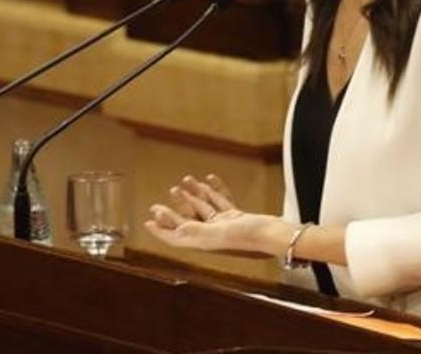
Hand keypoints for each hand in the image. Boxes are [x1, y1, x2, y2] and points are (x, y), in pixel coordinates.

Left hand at [142, 174, 279, 256]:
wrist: (273, 234)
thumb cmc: (247, 237)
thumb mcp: (219, 233)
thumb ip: (197, 232)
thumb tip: (176, 231)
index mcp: (204, 240)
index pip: (176, 236)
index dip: (161, 230)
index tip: (147, 222)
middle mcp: (211, 234)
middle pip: (186, 222)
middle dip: (172, 212)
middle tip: (158, 204)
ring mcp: (224, 225)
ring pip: (203, 209)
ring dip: (192, 196)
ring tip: (183, 183)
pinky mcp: (236, 217)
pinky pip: (221, 201)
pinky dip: (214, 190)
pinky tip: (210, 179)